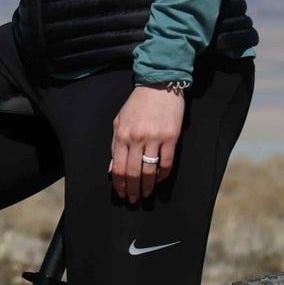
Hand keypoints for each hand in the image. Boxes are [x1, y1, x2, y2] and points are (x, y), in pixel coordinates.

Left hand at [109, 84, 185, 202]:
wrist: (158, 84)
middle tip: (133, 199)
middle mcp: (137, 139)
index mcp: (122, 136)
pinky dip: (162, 174)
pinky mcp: (171, 136)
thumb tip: (112, 169)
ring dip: (147, 185)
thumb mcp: (119, 122)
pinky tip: (159, 178)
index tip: (122, 193)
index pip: (119, 167)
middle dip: (132, 189)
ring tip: (146, 193)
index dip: (120, 184)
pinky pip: (166, 162)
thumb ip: (115, 146)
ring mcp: (154, 138)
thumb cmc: (137, 105)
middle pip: (133, 172)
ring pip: (149, 170)